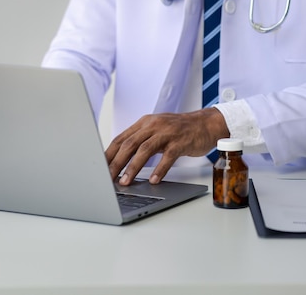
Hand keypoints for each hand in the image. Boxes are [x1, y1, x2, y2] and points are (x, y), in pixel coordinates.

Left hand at [105, 108, 228, 184]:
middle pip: (129, 144)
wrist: (206, 124)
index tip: (99, 168)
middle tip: (107, 178)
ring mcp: (167, 132)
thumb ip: (141, 141)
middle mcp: (153, 125)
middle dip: (116, 163)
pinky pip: (167, 156)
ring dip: (133, 167)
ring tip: (126, 182)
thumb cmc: (179, 131)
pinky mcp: (180, 141)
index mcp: (144, 123)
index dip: (108, 154)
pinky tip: (155, 180)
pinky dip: (160, 169)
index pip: (121, 139)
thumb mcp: (157, 131)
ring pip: (145, 150)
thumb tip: (121, 160)